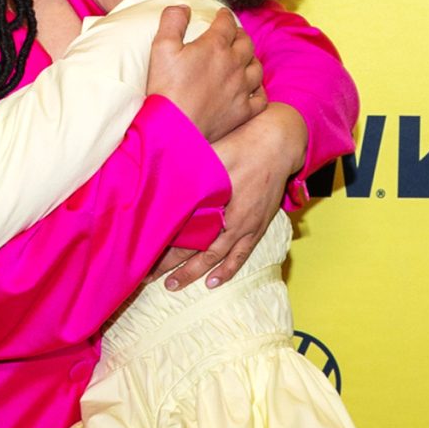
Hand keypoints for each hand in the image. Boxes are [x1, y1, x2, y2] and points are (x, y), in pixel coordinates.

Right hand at [147, 5, 263, 142]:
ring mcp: (241, 89)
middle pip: (246, 43)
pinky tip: (252, 89)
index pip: (226, 23)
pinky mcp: (243, 111)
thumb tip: (182, 7)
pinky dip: (258, 90)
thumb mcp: (161, 48)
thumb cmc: (165, 89)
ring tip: (244, 59)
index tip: (221, 15)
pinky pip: (260, 97)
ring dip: (251, 59)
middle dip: (240, 35)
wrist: (174, 128)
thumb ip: (172, 22)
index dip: (224, 16)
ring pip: (257, 68)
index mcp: (215, 46)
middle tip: (233, 35)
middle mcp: (234, 65)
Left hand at [163, 103, 306, 289]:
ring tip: (175, 285)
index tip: (148, 259)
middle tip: (153, 279)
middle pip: (202, 253)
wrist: (281, 142)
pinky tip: (214, 281)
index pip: (190, 236)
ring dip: (197, 273)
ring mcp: (251, 226)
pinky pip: (242, 254)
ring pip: (221, 258)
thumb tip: (163, 180)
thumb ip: (192, 170)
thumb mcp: (215, 154)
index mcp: (225, 207)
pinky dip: (228, 268)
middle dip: (176, 267)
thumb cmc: (245, 145)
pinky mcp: (259, 225)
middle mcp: (239, 223)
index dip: (168, 250)